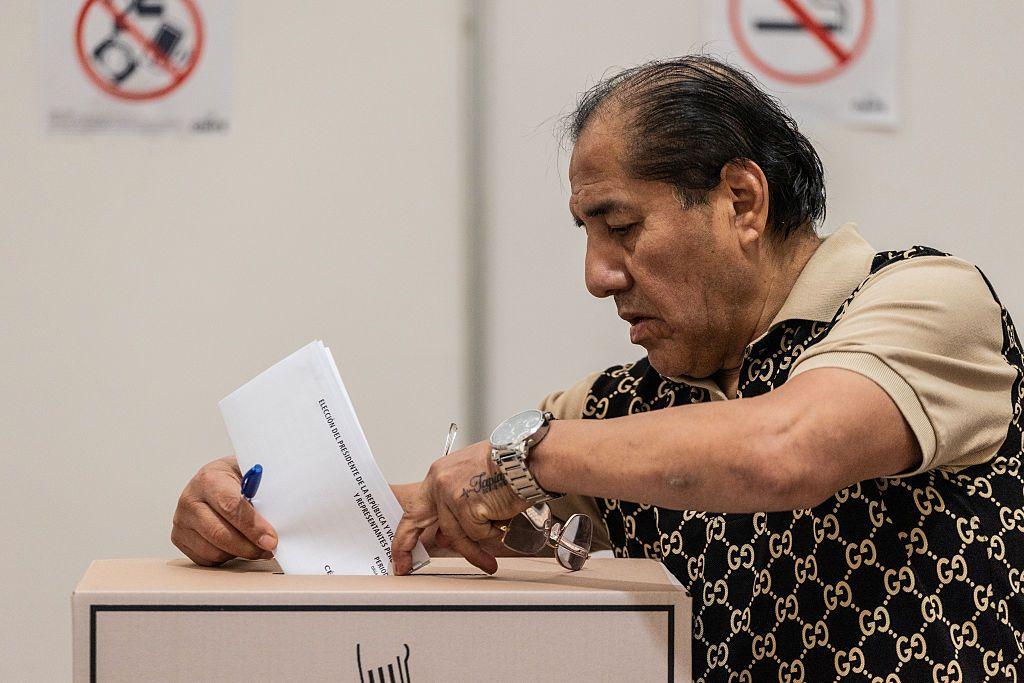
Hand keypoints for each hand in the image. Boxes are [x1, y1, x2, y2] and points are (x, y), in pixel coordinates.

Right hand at [171, 456, 278, 565]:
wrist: (216, 478)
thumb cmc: (238, 477)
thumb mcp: (252, 474)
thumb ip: (264, 490)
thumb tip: (282, 514)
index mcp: (209, 479)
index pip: (231, 507)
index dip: (254, 526)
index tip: (271, 539)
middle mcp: (190, 499)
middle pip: (220, 533)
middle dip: (249, 546)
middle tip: (269, 550)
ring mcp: (181, 520)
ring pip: (213, 550)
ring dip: (239, 554)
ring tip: (256, 547)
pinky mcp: (179, 537)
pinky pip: (205, 558)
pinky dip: (225, 557)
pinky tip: (236, 545)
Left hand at [391, 441, 530, 574]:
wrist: (527, 459)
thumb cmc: (508, 466)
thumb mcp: (473, 478)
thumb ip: (457, 504)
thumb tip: (448, 535)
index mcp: (440, 474)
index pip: (416, 508)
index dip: (406, 533)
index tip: (400, 553)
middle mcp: (440, 481)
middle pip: (418, 522)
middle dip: (405, 546)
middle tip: (404, 567)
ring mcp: (451, 493)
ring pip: (456, 534)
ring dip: (474, 550)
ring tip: (489, 559)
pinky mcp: (466, 505)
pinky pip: (477, 532)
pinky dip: (492, 532)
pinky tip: (502, 517)